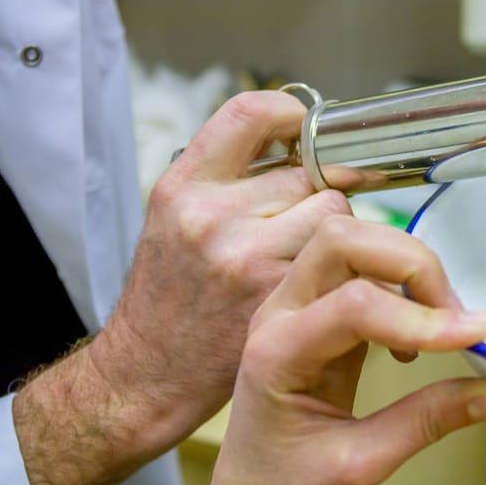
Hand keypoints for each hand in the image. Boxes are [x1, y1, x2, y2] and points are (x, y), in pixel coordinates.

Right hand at [13, 91, 350, 484]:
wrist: (149, 372)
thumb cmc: (168, 293)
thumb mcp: (173, 216)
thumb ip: (225, 175)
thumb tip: (296, 140)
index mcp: (182, 187)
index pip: (251, 112)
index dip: (290, 112)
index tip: (302, 128)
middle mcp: (211, 216)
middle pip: (307, 168)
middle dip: (313, 186)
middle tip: (297, 215)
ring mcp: (248, 257)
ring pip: (331, 207)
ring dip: (328, 224)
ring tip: (301, 249)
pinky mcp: (280, 295)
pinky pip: (337, 254)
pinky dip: (336, 261)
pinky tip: (312, 277)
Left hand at [212, 216, 485, 484]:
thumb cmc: (282, 482)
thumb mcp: (357, 465)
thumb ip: (424, 424)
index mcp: (276, 354)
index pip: (354, 304)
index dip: (422, 316)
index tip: (475, 335)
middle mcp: (277, 313)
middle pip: (341, 239)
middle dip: (412, 263)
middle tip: (453, 316)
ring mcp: (291, 303)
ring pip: (349, 239)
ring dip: (406, 265)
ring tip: (439, 324)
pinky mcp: (314, 306)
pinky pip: (357, 265)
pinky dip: (399, 283)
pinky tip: (411, 334)